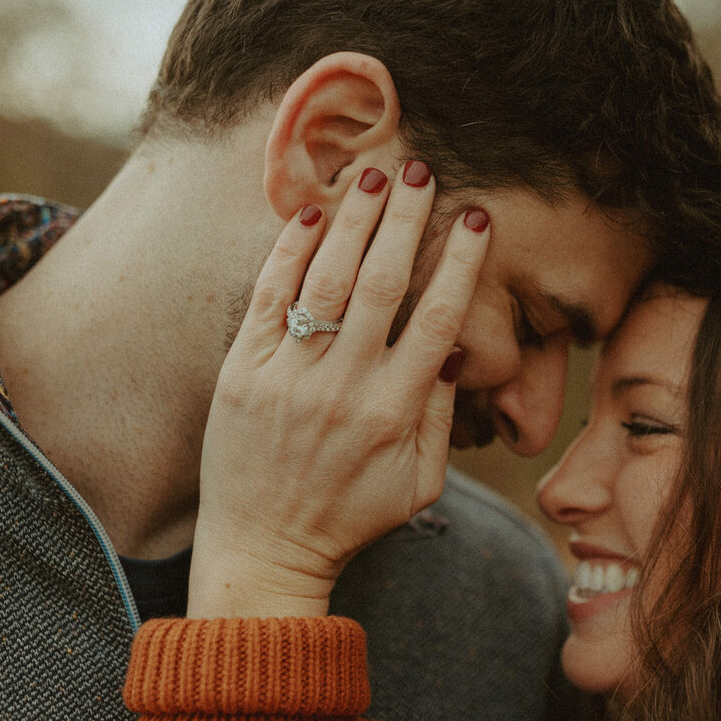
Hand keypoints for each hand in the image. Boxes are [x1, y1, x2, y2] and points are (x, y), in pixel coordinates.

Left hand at [187, 161, 490, 618]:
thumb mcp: (419, 484)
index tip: (477, 217)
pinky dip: (289, 253)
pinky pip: (268, 297)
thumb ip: (442, 419)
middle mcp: (343, 388)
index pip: (438, 319)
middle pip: (383, 283)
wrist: (262, 550)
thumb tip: (454, 351)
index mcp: (395, 413)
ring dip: (353, 221)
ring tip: (373, 176)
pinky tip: (311, 215)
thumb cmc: (350, 516)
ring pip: (326, 280)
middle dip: (407, 220)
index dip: (461, 262)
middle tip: (423, 170)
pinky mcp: (242, 372)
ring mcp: (288, 377)